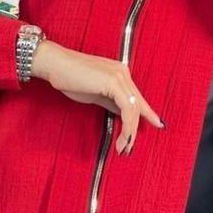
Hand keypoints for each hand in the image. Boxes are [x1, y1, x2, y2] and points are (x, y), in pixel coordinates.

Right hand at [31, 40, 163, 155]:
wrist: (55, 65)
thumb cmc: (69, 78)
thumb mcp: (95, 94)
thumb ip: (110, 103)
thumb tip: (121, 114)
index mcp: (119, 74)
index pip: (137, 97)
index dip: (148, 113)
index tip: (158, 124)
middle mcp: (123, 73)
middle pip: (137, 105)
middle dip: (135, 129)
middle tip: (128, 148)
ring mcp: (120, 76)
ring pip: (133, 109)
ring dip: (130, 132)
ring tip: (123, 148)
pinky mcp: (113, 82)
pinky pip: (127, 108)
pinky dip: (127, 126)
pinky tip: (123, 138)